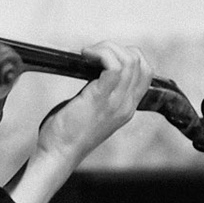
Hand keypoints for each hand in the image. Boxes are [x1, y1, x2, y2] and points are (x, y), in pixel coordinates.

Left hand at [7, 40, 150, 202]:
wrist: (58, 154)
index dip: (128, 55)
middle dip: (116, 48)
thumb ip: (98, 93)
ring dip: (107, 48)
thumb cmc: (66, 132)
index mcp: (126, 107)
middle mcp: (126, 104)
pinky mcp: (100, 99)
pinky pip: (113, 66)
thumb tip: (91, 68)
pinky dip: (101, 53)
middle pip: (140, 63)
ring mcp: (116, 102)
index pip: (146, 73)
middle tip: (92, 53)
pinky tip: (84, 56)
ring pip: (129, 61)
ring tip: (87, 54)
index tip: (102, 55)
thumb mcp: (90, 110)